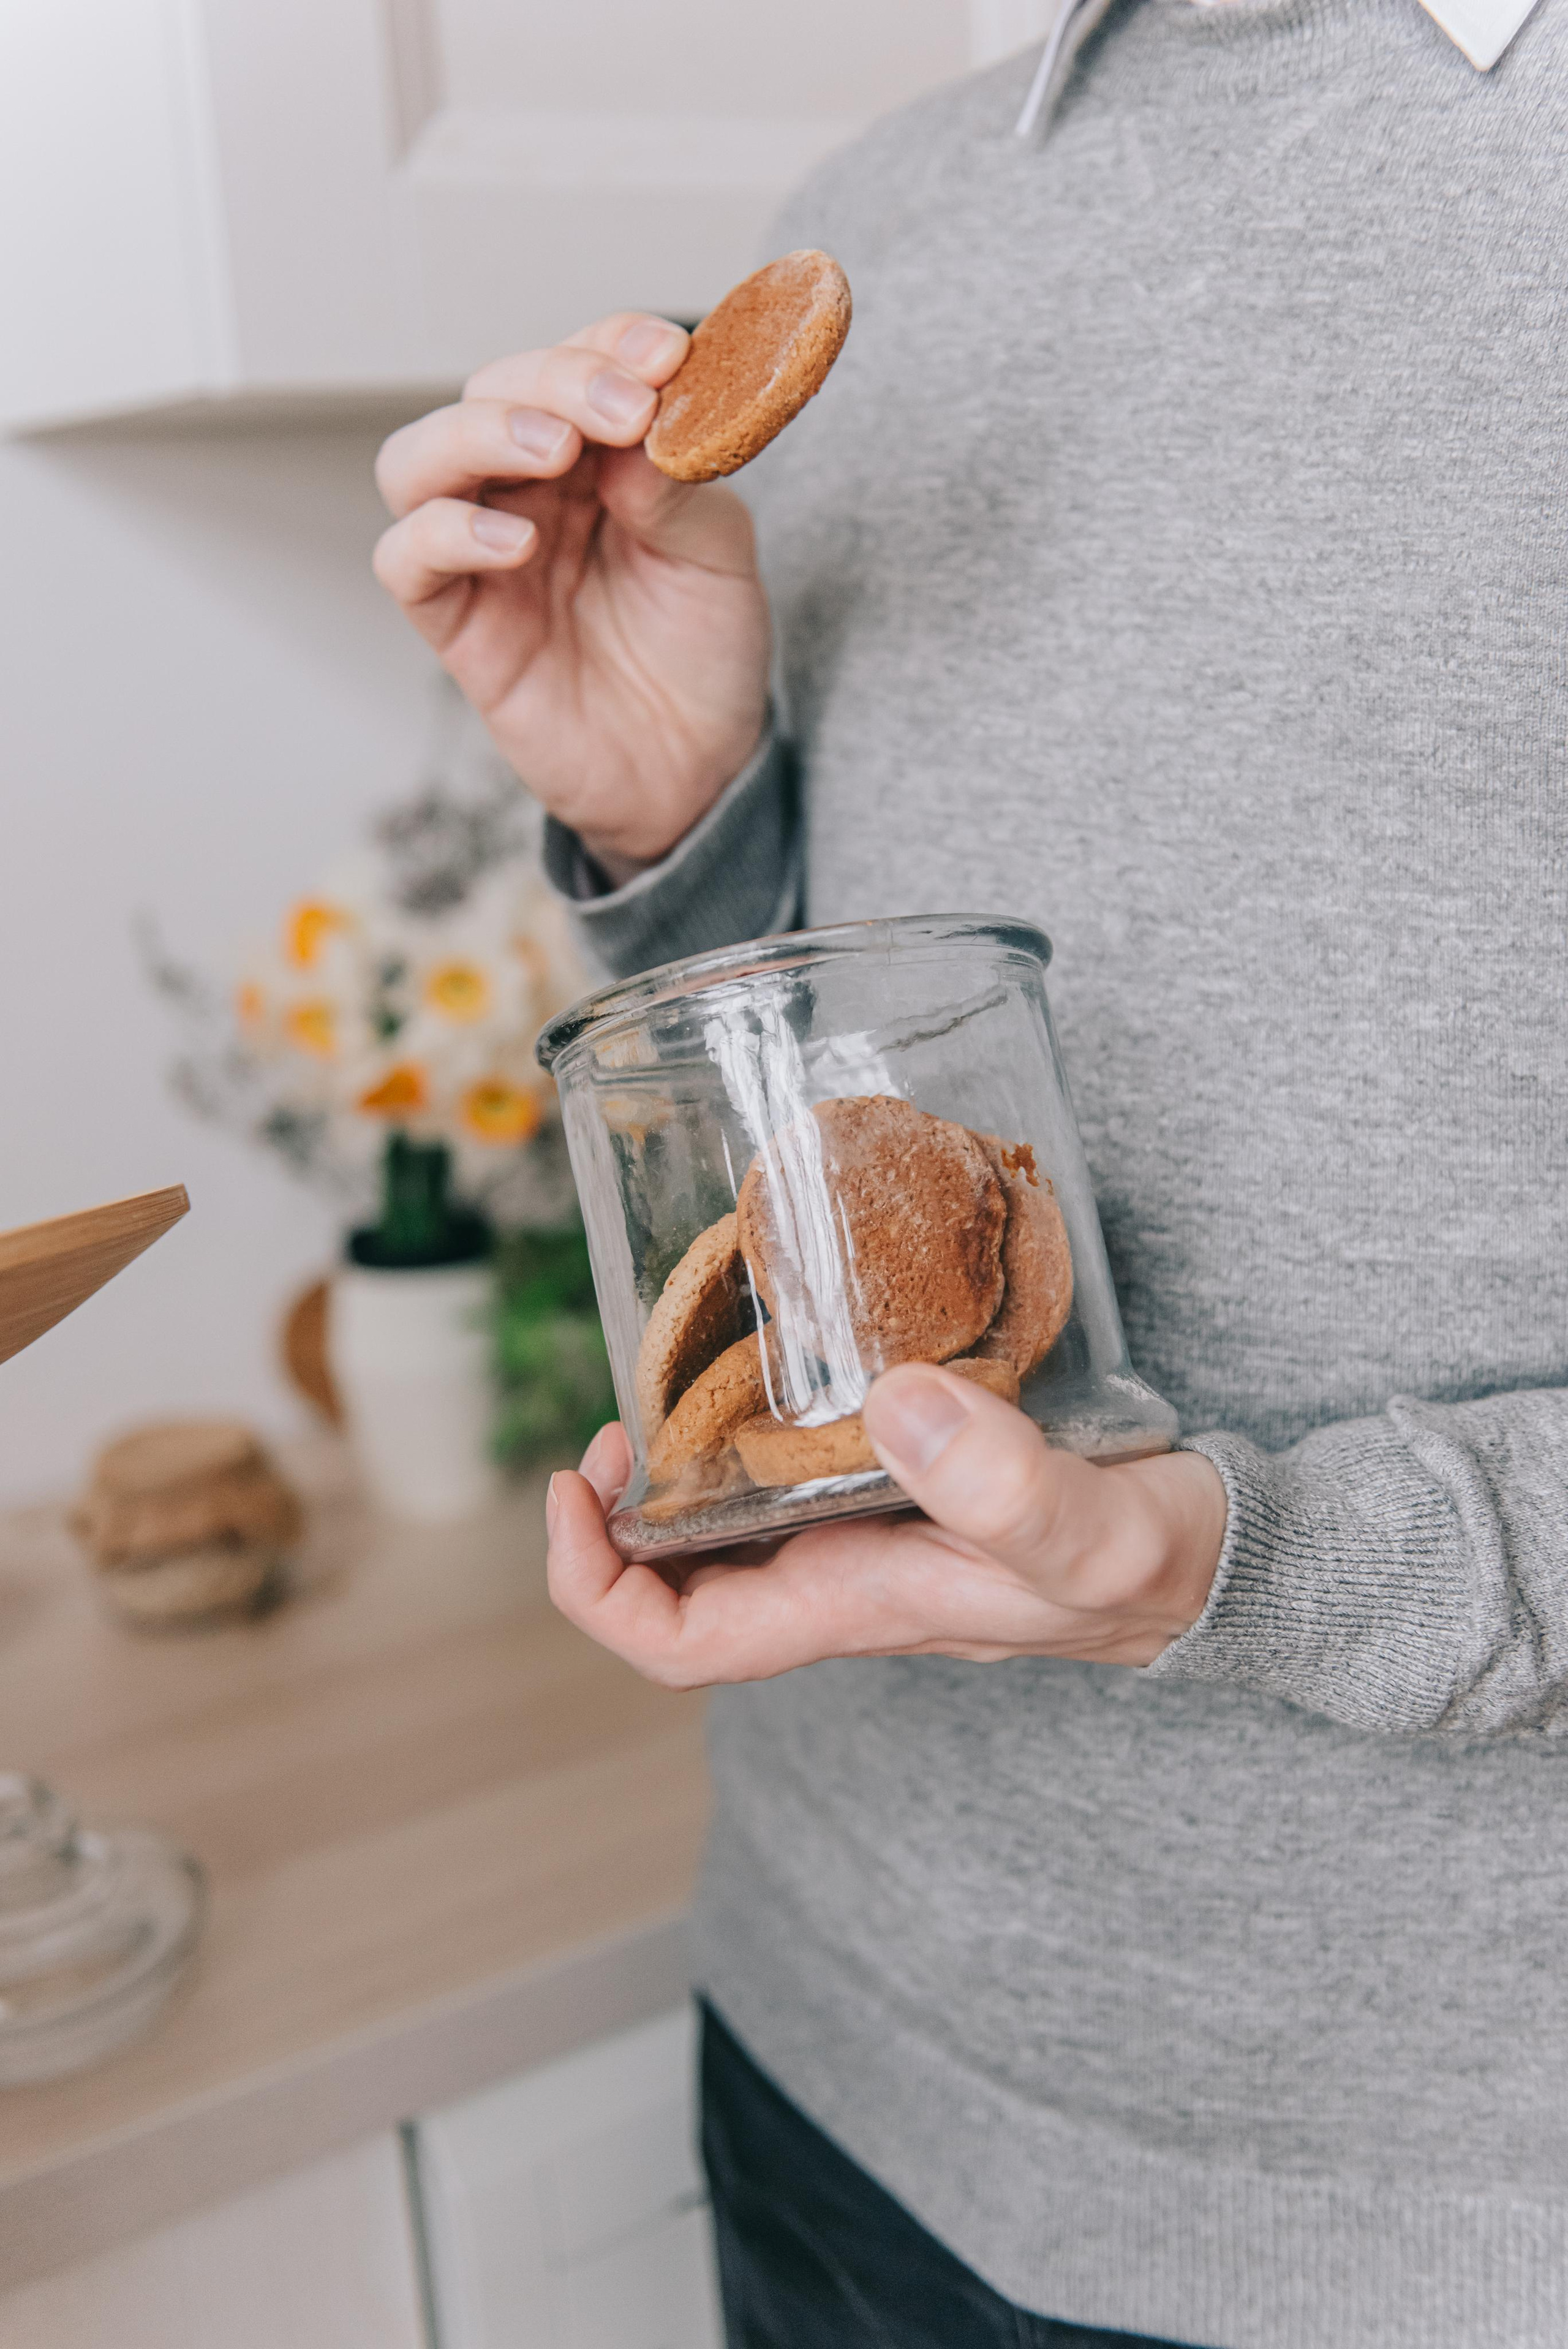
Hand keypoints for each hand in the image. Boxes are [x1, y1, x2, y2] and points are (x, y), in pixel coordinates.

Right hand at [373, 314, 770, 874]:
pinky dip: (445, 534)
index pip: (576, 361)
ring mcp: (482, 554)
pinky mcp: (456, 623)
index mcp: (595, 455)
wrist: (696, 770)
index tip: (666, 356)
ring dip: (480, 435)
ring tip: (554, 451)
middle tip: (621, 410)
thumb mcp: (720, 556)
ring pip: (419, 458)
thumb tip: (635, 427)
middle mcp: (527, 491)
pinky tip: (516, 545)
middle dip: (554, 382)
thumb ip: (681, 484)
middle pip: (492, 392)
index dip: (611, 343)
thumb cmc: (703, 654)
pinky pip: (406, 559)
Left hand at [547, 1365, 1227, 1686]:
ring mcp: (870, 1548)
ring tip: (671, 1381)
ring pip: (728, 1537)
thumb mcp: (1093, 1532)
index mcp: (858, 1607)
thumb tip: (895, 1403)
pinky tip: (773, 1366)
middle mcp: (845, 1586)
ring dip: (676, 1475)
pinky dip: (750, 1437)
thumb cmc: (1158, 1563)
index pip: (678, 1645)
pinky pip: (791, 1483)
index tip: (580, 1486)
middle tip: (622, 1415)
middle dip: (614, 1518)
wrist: (1223, 1560)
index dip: (594, 1585)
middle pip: (678, 1591)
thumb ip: (1008, 1486)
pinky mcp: (905, 1500)